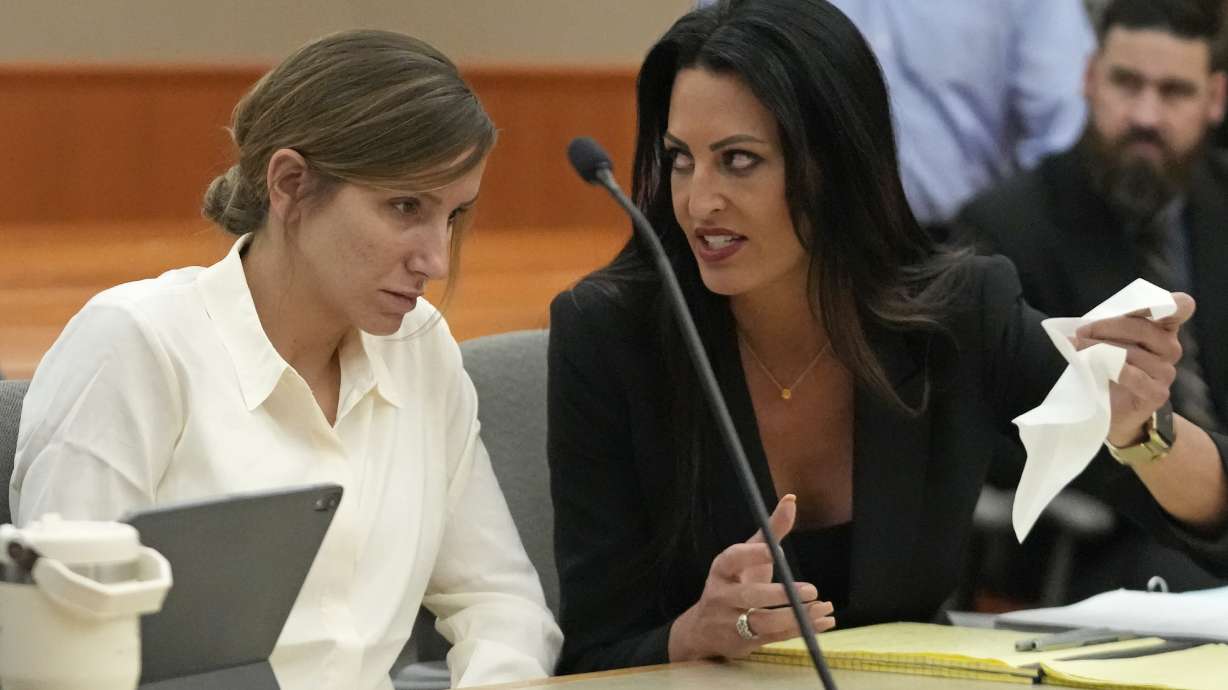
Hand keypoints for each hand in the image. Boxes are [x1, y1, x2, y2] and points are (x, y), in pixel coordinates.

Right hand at [667, 494, 835, 660]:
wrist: (703, 628)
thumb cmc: (734, 583)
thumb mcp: (746, 557)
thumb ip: (770, 531)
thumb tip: (792, 499)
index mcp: (722, 569)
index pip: (732, 559)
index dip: (751, 555)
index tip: (775, 551)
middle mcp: (722, 595)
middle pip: (750, 596)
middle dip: (780, 594)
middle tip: (812, 589)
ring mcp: (731, 622)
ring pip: (764, 621)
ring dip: (796, 616)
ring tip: (822, 607)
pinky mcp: (744, 643)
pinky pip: (775, 637)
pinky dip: (800, 630)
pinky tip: (823, 621)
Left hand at [1074, 292, 1193, 446]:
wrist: (1109, 408)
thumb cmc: (1108, 366)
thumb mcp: (1109, 339)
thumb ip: (1111, 325)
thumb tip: (1088, 322)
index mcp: (1164, 328)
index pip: (1180, 306)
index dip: (1159, 301)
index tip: (1129, 308)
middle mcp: (1171, 347)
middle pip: (1143, 327)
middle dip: (1106, 326)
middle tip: (1081, 332)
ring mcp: (1167, 372)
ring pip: (1132, 352)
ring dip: (1099, 348)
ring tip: (1079, 349)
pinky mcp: (1158, 393)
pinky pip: (1133, 376)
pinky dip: (1111, 369)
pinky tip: (1094, 367)